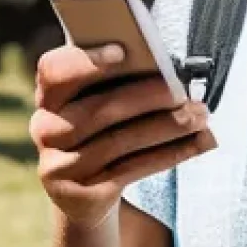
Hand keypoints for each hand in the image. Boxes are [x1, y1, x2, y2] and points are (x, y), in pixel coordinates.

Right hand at [30, 45, 215, 230]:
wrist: (86, 193)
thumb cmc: (106, 128)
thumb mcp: (104, 101)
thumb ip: (122, 79)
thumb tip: (171, 69)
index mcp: (50, 95)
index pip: (54, 70)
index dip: (85, 61)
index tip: (122, 51)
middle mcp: (46, 130)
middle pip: (97, 110)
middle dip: (145, 98)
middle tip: (182, 91)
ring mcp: (59, 167)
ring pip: (119, 142)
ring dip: (167, 127)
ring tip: (201, 116)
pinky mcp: (80, 196)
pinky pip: (131, 170)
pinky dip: (171, 153)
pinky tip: (200, 141)